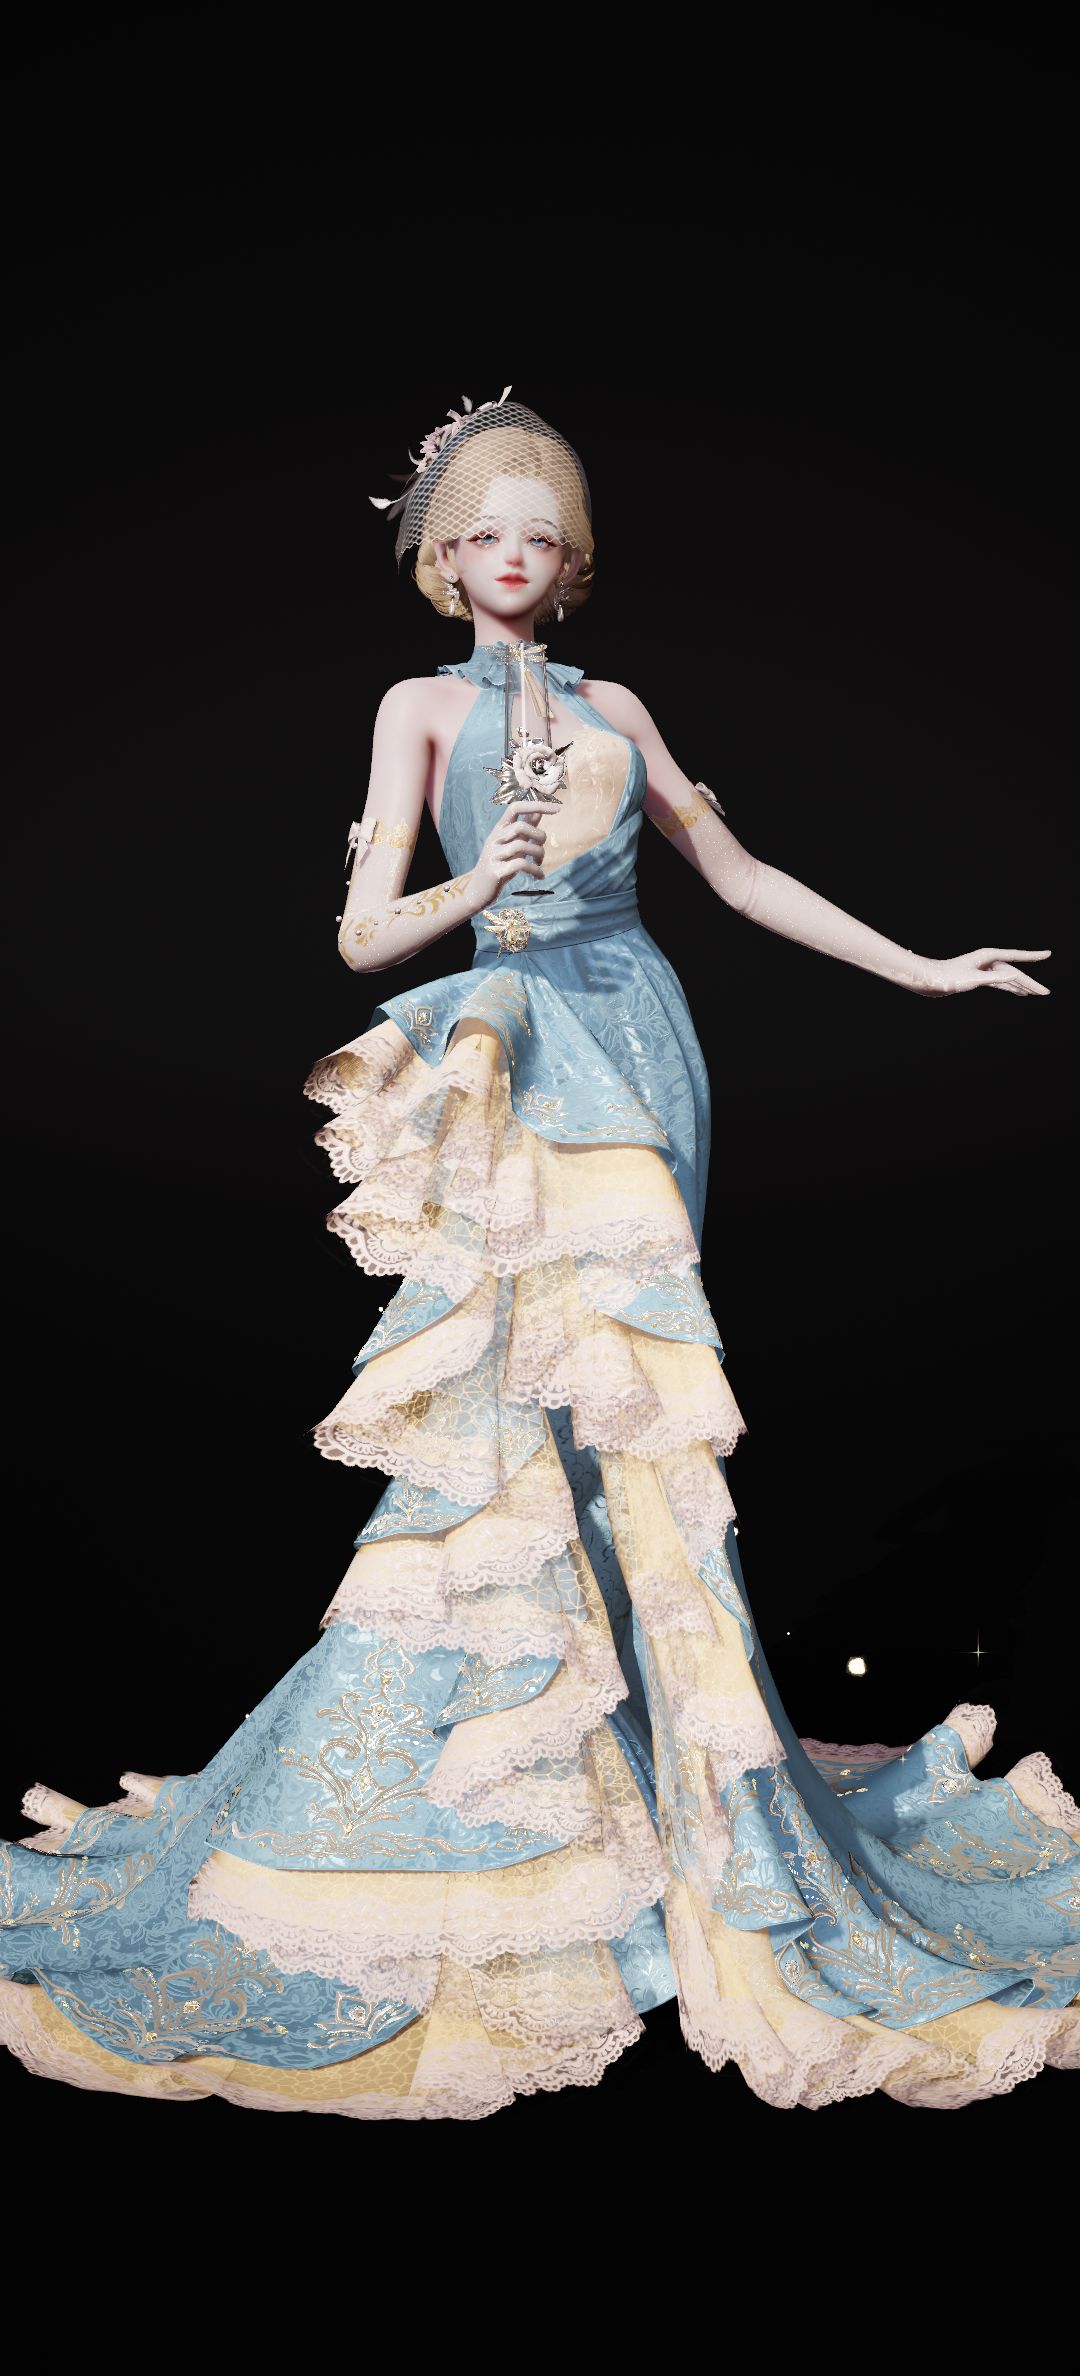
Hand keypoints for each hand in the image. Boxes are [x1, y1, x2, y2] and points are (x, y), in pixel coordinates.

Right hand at [468, 801, 547, 911]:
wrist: (478, 891)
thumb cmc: (500, 865)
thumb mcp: (512, 844)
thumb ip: (525, 828)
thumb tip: (539, 811)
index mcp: (499, 829)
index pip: (515, 807)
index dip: (536, 805)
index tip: (557, 808)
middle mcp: (494, 839)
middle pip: (520, 826)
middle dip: (539, 836)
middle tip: (541, 848)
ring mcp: (493, 855)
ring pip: (521, 845)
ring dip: (538, 854)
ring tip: (539, 864)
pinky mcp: (495, 871)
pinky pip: (519, 864)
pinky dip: (535, 870)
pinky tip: (540, 876)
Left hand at [916, 946, 1050, 997]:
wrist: (929, 979)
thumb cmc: (947, 977)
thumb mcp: (972, 980)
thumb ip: (993, 979)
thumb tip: (1013, 978)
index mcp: (988, 956)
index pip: (1016, 956)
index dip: (1033, 956)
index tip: (1048, 954)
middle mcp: (988, 961)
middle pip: (1015, 972)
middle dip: (1030, 983)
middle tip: (1046, 992)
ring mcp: (984, 969)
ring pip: (1008, 979)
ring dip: (1022, 986)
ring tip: (1037, 994)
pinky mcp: (979, 978)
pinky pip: (1000, 984)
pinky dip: (1010, 988)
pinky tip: (1019, 993)